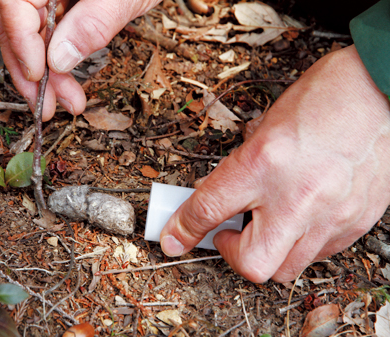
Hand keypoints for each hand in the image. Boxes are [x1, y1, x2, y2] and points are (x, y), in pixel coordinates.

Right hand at [0, 0, 159, 120]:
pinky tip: (69, 90)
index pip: (13, 2)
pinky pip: (51, 43)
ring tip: (68, 104)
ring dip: (47, 79)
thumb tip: (60, 60)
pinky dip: (58, 70)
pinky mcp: (63, 14)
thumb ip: (94, 22)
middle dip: (31, 72)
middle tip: (47, 106)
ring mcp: (52, 2)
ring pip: (32, 42)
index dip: (20, 39)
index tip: (38, 73)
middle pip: (17, 28)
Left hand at [160, 45, 389, 282]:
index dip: (183, 229)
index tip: (175, 239)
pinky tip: (298, 220)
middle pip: (252, 265)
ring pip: (287, 269)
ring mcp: (331, 215)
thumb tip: (216, 197)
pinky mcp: (355, 223)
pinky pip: (318, 255)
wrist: (380, 91)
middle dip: (233, 256)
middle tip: (230, 233)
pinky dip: (300, 245)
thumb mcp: (264, 128)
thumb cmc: (324, 99)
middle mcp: (297, 196)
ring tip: (267, 225)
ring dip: (268, 253)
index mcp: (264, 162)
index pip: (208, 209)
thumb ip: (239, 170)